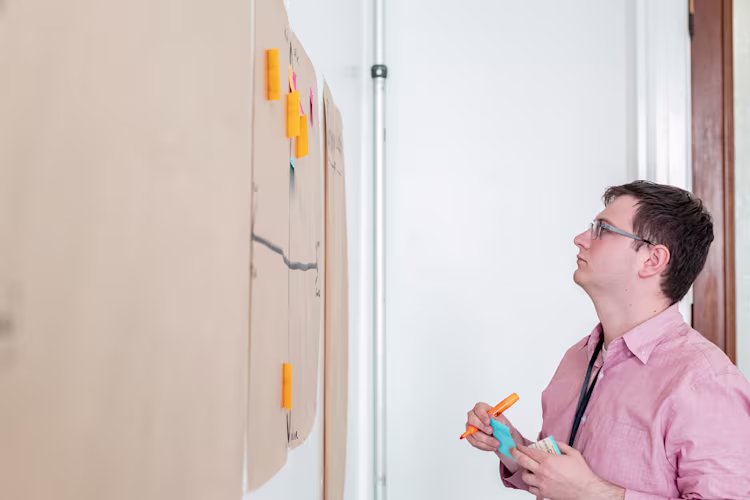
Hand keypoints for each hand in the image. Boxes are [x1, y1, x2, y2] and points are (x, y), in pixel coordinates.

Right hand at [464, 403, 525, 472]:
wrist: (503, 435)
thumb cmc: (501, 425)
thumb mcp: (504, 421)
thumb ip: (498, 419)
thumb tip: (492, 418)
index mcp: (481, 408)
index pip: (478, 409)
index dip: (482, 416)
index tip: (488, 422)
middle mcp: (473, 416)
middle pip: (472, 420)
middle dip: (482, 427)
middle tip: (492, 432)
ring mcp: (470, 426)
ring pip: (474, 434)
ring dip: (486, 440)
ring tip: (497, 443)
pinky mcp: (470, 436)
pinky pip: (474, 442)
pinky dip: (484, 446)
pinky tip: (492, 447)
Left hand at [510, 441, 624, 499]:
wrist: (586, 490)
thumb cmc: (581, 473)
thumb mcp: (572, 453)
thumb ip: (560, 445)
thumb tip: (553, 442)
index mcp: (548, 460)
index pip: (529, 452)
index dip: (521, 447)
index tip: (518, 446)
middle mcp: (542, 472)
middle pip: (522, 461)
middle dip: (515, 454)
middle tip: (513, 451)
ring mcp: (542, 483)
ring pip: (525, 476)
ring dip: (524, 470)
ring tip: (527, 468)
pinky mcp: (544, 493)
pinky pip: (531, 489)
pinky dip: (530, 484)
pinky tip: (533, 480)